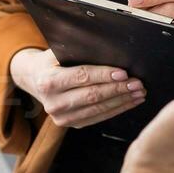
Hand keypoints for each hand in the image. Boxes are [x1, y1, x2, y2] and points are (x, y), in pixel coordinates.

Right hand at [9, 47, 144, 128]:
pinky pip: (98, 117)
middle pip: (92, 95)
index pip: (82, 77)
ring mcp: (61, 117)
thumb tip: (110, 48)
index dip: (104, 75)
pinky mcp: (71, 124)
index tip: (124, 73)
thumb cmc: (51, 61)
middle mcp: (53, 102)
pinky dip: (116, 109)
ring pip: (98, 109)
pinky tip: (130, 102)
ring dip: (122, 101)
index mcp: (49, 81)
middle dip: (118, 89)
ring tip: (139, 93)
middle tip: (137, 84)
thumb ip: (78, 50)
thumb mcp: (58, 51)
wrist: (34, 79)